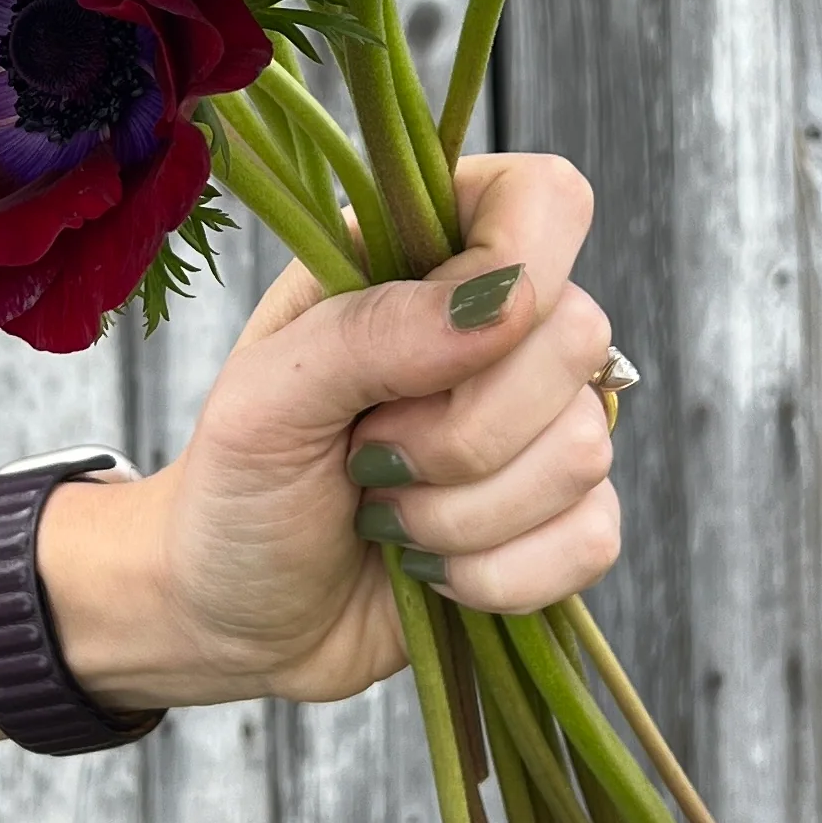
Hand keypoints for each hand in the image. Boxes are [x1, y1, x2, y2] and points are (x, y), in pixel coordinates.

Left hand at [64, 152, 623, 707]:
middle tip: (365, 457)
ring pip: (585, 449)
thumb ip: (374, 331)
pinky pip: (593, 537)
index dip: (519, 269)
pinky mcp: (556, 518)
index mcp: (419, 255)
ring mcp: (537, 425)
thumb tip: (505, 303)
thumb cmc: (234, 490)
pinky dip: (499, 573)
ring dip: (463, 514)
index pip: (544, 202)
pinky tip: (428, 567)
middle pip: (579, 336)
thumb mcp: (265, 399)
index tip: (438, 352)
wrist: (228, 620)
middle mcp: (495, 327)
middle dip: (461, 433)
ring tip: (381, 516)